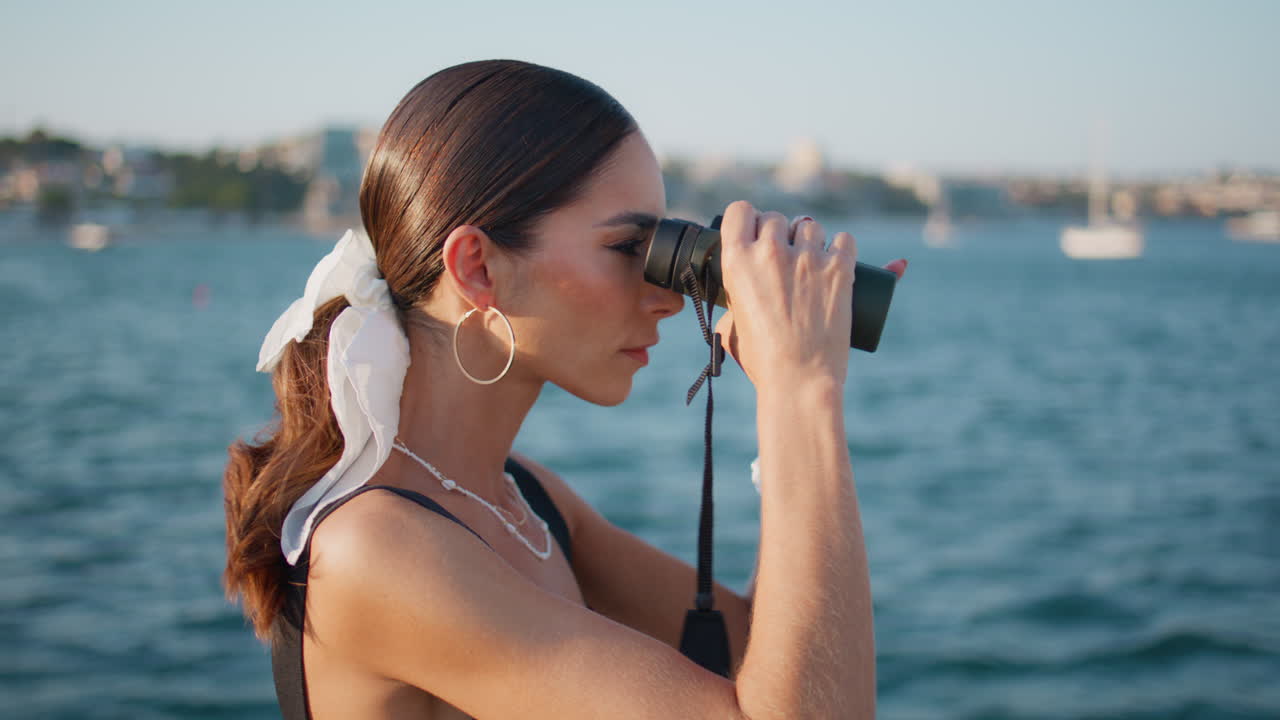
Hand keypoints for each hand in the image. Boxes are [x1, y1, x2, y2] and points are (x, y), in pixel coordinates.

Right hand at [712, 202, 906, 386]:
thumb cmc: (762, 361)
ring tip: (811, 264)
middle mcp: (771, 253)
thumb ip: (732, 306)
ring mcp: (807, 258)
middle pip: (775, 217)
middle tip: (785, 256)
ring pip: (809, 225)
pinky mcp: (839, 269)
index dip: (748, 218)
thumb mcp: (732, 328)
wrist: (800, 379)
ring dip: (810, 239)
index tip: (755, 231)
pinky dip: (841, 248)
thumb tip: (737, 302)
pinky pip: (844, 239)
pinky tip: (838, 262)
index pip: (739, 210)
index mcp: (737, 262)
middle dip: (780, 232)